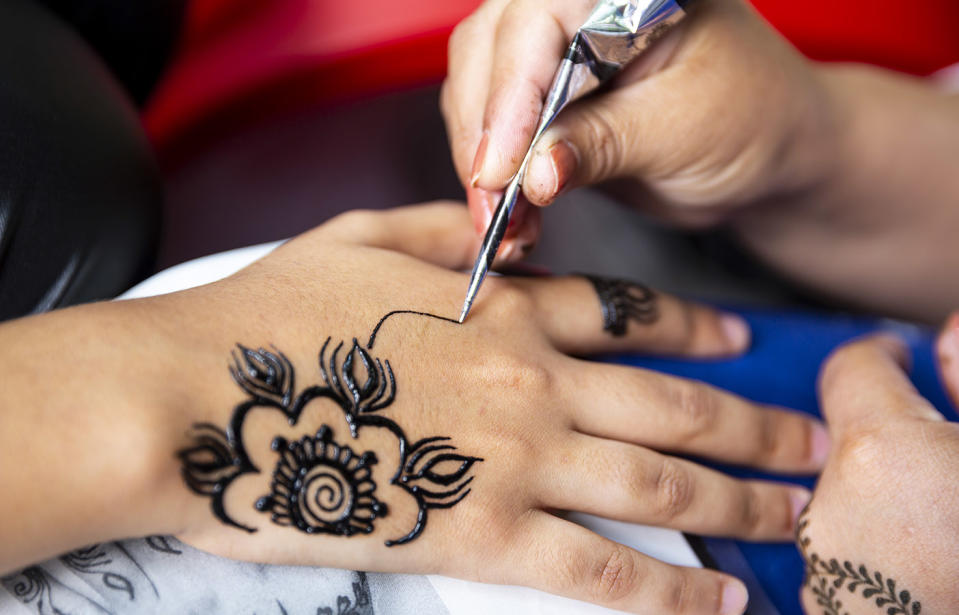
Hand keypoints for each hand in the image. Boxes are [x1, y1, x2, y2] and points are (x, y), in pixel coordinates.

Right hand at [133, 203, 827, 614]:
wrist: (197, 393)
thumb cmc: (266, 316)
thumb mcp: (357, 237)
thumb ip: (439, 228)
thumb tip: (495, 229)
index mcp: (502, 308)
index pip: (630, 314)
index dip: (698, 327)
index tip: (743, 342)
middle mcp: (531, 378)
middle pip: (675, 399)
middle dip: (753, 423)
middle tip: (807, 443)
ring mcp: (515, 455)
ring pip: (660, 480)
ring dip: (738, 497)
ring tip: (791, 513)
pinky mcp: (480, 534)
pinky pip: (599, 567)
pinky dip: (667, 586)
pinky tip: (716, 598)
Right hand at [441, 0, 835, 258]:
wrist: (768, 159)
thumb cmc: (753, 121)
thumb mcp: (683, 130)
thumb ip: (604, 143)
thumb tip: (533, 172)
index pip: (539, 21)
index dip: (511, 94)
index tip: (500, 167)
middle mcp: (582, 8)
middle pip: (490, 52)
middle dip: (484, 135)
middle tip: (493, 205)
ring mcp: (559, 56)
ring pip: (479, 94)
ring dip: (482, 165)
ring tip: (503, 226)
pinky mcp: (548, 105)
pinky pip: (497, 135)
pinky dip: (496, 182)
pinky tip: (511, 221)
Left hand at [796, 334, 958, 613]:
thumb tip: (951, 336)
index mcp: (882, 452)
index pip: (852, 367)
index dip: (882, 355)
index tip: (901, 357)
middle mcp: (834, 503)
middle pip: (849, 437)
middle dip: (896, 435)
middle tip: (949, 460)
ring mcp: (826, 564)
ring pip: (848, 496)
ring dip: (890, 494)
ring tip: (946, 524)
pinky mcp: (827, 606)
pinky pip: (848, 551)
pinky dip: (883, 544)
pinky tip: (931, 563)